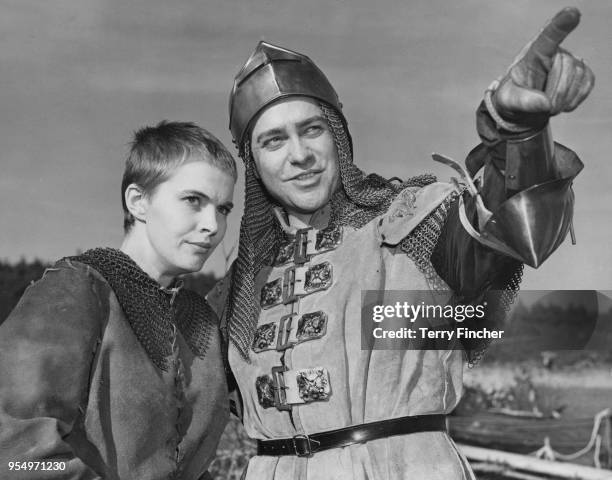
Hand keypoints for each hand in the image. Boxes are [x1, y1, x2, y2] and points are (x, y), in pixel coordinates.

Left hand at [493, 7, 594, 127]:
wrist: (523, 110)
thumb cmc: (512, 98)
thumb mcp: (507, 100)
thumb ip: (522, 101)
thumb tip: (545, 104)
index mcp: (533, 52)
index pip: (548, 37)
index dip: (560, 25)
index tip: (572, 13)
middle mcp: (555, 51)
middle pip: (566, 66)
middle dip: (554, 92)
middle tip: (540, 104)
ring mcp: (571, 61)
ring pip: (578, 76)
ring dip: (562, 98)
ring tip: (547, 104)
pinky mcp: (582, 74)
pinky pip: (586, 85)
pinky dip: (573, 100)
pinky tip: (560, 103)